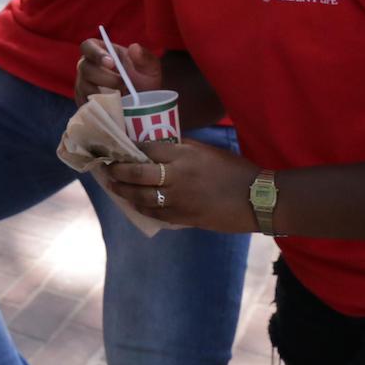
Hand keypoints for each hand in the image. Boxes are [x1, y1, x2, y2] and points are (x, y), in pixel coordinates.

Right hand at [75, 37, 162, 103]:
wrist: (144, 108)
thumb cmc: (144, 82)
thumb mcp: (150, 69)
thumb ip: (145, 57)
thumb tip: (134, 48)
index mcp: (101, 52)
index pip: (88, 46)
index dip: (96, 53)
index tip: (111, 62)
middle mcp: (88, 67)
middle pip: (85, 68)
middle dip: (105, 77)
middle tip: (123, 85)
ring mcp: (84, 86)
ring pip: (84, 88)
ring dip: (103, 94)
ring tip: (122, 99)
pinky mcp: (84, 104)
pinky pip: (86, 105)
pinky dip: (100, 107)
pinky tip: (114, 109)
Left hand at [97, 138, 261, 233]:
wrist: (258, 199)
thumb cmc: (235, 171)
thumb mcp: (207, 151)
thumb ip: (182, 148)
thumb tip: (158, 146)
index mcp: (184, 155)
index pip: (146, 149)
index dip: (129, 148)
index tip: (117, 148)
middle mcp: (177, 176)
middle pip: (136, 173)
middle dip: (117, 171)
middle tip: (106, 168)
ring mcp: (179, 199)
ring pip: (141, 196)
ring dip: (123, 191)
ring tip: (113, 186)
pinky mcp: (185, 218)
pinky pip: (156, 214)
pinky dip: (142, 208)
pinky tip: (134, 204)